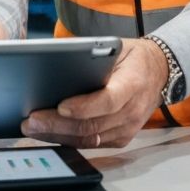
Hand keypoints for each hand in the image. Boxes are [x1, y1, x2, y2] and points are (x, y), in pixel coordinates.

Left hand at [21, 37, 166, 148]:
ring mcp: (128, 129)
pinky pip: (92, 143)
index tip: (60, 106)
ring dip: (57, 135)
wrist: (158, 71)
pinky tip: (47, 133)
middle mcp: (133, 111)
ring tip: (31, 128)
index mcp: (133, 83)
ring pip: (89, 138)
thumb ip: (92, 57)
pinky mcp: (121, 138)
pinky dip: (67, 139)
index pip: (108, 100)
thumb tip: (57, 61)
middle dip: (58, 124)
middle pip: (93, 125)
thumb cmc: (130, 56)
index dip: (84, 106)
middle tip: (31, 120)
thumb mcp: (117, 47)